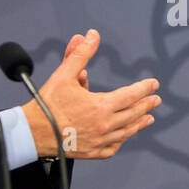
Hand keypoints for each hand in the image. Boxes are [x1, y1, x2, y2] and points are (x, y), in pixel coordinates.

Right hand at [24, 29, 158, 158]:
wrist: (32, 132)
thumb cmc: (47, 104)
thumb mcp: (64, 74)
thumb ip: (80, 53)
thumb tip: (91, 36)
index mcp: (101, 106)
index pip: (131, 95)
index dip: (144, 88)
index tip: (154, 84)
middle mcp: (104, 125)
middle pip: (133, 114)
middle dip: (147, 105)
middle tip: (156, 100)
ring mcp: (100, 141)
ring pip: (127, 132)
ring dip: (139, 123)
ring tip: (148, 118)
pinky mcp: (93, 152)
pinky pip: (114, 147)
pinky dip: (122, 139)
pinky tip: (125, 135)